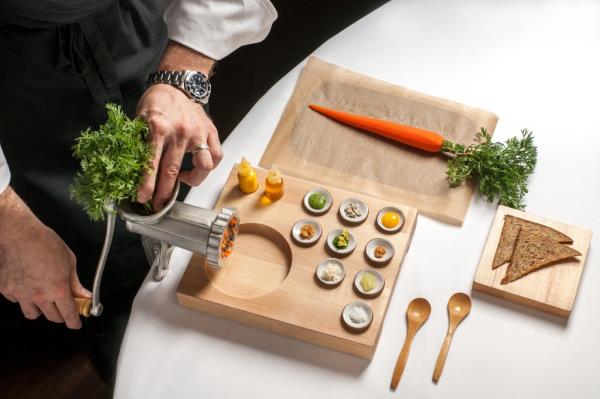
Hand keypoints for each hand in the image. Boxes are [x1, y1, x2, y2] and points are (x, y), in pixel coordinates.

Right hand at [0, 188, 90, 328]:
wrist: (20, 234)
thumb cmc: (46, 243)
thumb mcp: (69, 261)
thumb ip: (76, 283)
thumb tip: (84, 296)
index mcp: (58, 289)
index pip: (68, 315)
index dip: (74, 322)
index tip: (76, 324)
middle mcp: (39, 295)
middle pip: (52, 317)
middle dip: (60, 314)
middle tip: (63, 305)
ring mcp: (21, 295)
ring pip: (33, 314)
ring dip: (41, 309)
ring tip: (44, 297)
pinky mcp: (7, 290)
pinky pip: (17, 301)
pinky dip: (23, 298)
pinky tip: (27, 285)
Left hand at [136, 84, 222, 209]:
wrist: (178, 85)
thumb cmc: (158, 102)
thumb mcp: (140, 118)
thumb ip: (138, 141)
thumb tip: (129, 168)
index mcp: (158, 128)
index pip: (151, 162)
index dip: (147, 184)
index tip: (142, 197)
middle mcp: (180, 132)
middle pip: (173, 170)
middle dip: (164, 192)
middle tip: (159, 203)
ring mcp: (198, 133)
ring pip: (203, 166)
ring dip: (193, 180)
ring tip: (184, 182)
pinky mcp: (211, 133)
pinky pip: (216, 156)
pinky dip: (208, 167)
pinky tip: (198, 168)